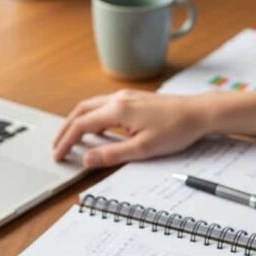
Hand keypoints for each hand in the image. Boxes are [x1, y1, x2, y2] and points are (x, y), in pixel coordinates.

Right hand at [51, 89, 207, 168]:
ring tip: (71, 137)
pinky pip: (104, 104)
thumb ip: (112, 154)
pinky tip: (96, 127)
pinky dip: (92, 116)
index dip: (66, 141)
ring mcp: (126, 96)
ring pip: (92, 105)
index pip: (81, 125)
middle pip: (81, 110)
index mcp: (118, 110)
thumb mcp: (143, 149)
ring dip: (78, 120)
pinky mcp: (134, 98)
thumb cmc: (176, 130)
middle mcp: (118, 99)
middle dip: (66, 128)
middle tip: (57, 145)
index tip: (58, 155)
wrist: (199, 113)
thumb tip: (87, 159)